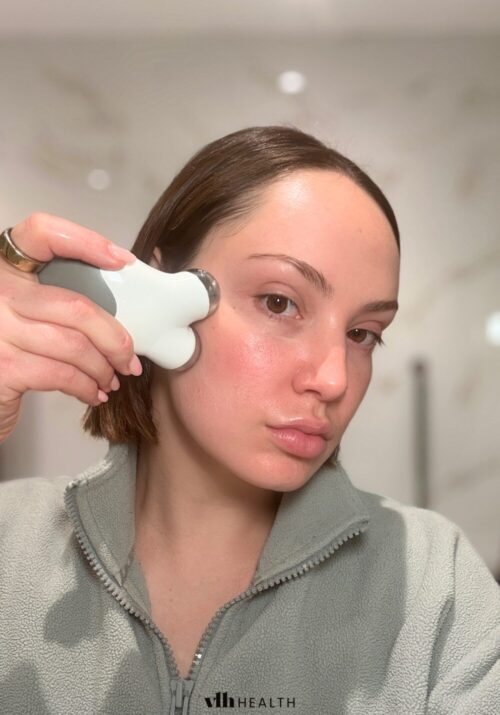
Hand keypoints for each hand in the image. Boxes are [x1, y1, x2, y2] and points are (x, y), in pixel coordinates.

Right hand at [0, 212, 142, 443]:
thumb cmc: (8, 352)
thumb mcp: (24, 314)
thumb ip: (57, 300)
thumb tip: (120, 310)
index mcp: (5, 269)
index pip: (42, 233)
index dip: (86, 241)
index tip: (121, 259)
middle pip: (75, 306)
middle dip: (114, 339)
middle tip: (128, 359)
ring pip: (75, 345)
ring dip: (103, 368)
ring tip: (111, 380)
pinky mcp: (4, 368)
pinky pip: (63, 375)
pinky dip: (87, 387)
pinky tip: (93, 393)